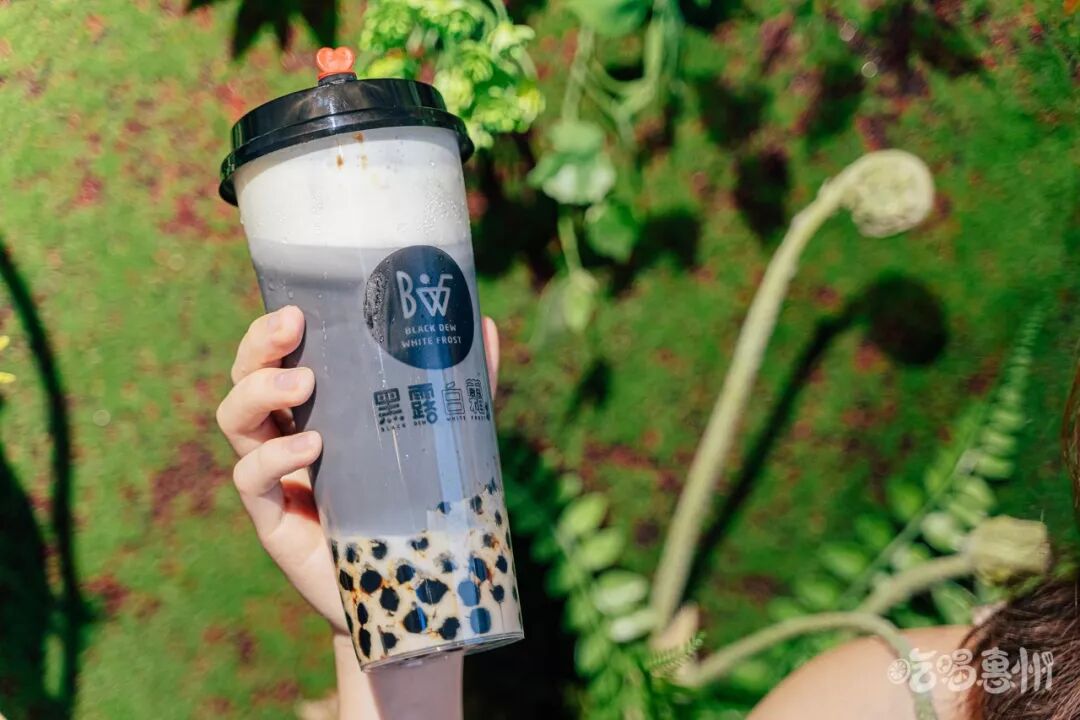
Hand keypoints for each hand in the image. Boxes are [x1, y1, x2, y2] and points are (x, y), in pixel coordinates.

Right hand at [215, 305, 500, 635]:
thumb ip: (463, 384)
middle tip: (291, 328)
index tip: (300, 308)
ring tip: (302, 384)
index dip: (272, 330)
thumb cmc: (418, 499)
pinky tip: (310, 447)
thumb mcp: (445, 434)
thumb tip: (482, 322)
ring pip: (234, 421)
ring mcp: (274, 478)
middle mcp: (284, 435)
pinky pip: (250, 480)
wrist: (410, 583)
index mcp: (314, 409)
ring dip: (258, 393)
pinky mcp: (273, 520)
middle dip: (257, 347)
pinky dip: (273, 458)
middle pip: (244, 379)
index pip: (275, 358)